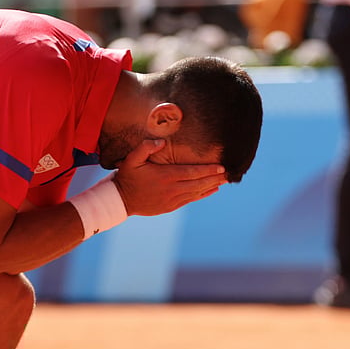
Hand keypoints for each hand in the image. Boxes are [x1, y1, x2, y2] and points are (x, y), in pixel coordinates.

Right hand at [112, 139, 227, 216]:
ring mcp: (172, 199)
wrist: (121, 200)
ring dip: (211, 186)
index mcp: (165, 176)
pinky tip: (212, 190)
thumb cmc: (127, 177)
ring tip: (224, 181)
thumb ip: (146, 147)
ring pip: (196, 192)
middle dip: (214, 178)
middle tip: (229, 173)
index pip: (192, 173)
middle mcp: (172, 189)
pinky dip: (203, 195)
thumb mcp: (132, 159)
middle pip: (198, 183)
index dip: (208, 170)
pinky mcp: (170, 206)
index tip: (221, 167)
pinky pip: (191, 200)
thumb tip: (161, 142)